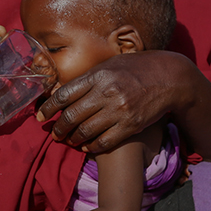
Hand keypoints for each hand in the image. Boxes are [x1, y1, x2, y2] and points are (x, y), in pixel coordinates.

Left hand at [35, 51, 196, 152]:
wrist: (170, 77)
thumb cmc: (136, 68)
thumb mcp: (110, 64)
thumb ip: (89, 77)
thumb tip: (65, 89)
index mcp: (97, 75)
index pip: (64, 94)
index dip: (49, 107)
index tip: (41, 116)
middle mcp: (106, 92)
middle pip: (72, 115)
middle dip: (59, 127)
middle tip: (54, 133)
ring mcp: (119, 110)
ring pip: (86, 130)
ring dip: (73, 138)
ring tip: (68, 140)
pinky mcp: (131, 124)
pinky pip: (105, 141)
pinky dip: (92, 146)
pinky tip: (87, 146)